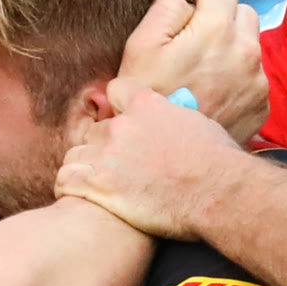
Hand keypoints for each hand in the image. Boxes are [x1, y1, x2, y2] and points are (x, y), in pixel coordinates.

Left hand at [56, 77, 248, 238]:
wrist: (217, 193)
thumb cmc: (219, 163)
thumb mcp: (199, 124)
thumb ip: (174, 117)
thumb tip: (174, 117)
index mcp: (147, 105)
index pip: (115, 91)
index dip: (117, 107)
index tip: (122, 121)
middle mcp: (121, 126)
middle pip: (95, 130)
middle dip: (104, 147)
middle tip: (117, 167)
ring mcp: (107, 155)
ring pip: (76, 154)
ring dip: (85, 168)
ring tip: (98, 185)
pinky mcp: (99, 185)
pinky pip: (66, 179)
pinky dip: (69, 187)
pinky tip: (81, 194)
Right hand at [116, 0, 267, 143]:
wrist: (169, 157)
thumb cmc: (149, 98)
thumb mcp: (140, 45)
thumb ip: (168, 8)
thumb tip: (189, 3)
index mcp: (217, 29)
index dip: (200, 4)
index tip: (186, 28)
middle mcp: (246, 50)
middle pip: (244, 13)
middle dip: (222, 22)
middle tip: (195, 49)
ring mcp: (258, 80)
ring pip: (251, 45)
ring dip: (231, 51)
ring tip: (202, 76)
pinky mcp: (262, 105)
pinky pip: (254, 77)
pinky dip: (237, 82)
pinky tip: (213, 98)